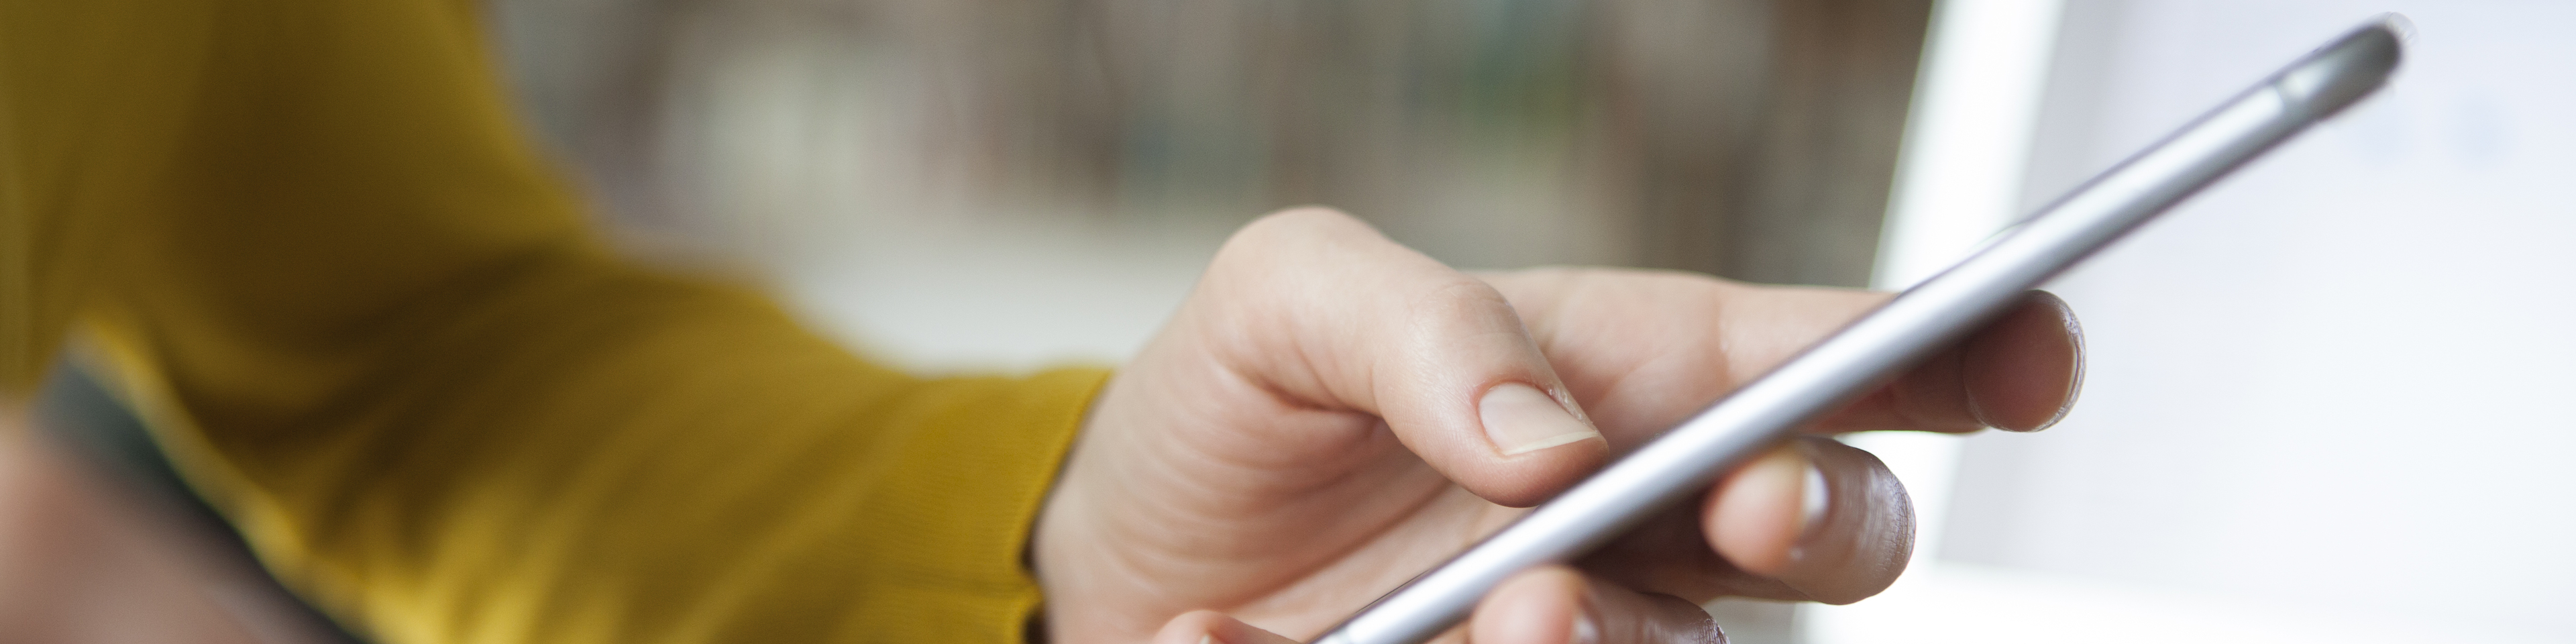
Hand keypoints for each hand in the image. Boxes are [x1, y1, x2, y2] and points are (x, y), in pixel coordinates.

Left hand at [1033, 208, 2080, 643]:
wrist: (1127, 556)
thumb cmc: (1240, 408)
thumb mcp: (1288, 300)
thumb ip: (1419, 322)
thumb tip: (1550, 432)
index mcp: (1634, 375)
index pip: (1835, 358)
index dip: (1969, 351)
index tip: (2036, 358)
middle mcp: (1649, 517)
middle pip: (1846, 528)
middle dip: (1829, 520)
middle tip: (1736, 512)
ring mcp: (1594, 626)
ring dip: (1616, 638)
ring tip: (1498, 606)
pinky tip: (1265, 636)